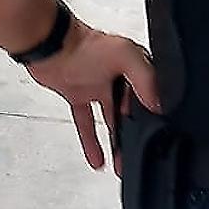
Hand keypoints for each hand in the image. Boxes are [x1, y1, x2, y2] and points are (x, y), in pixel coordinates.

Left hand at [26, 18, 160, 174]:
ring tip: (123, 163)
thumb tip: (156, 103)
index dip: (155, 114)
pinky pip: (87, 123)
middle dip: (138, 134)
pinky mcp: (78, 95)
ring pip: (111, 121)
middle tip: (143, 155)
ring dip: (117, 142)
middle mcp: (117, 76)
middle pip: (132, 111)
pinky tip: (97, 157)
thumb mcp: (123, 55)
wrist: (48, 46)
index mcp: (133, 64)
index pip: (151, 94)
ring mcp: (97, 86)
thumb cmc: (82, 44)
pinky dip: (92, 142)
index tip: (161, 134)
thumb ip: (144, 77)